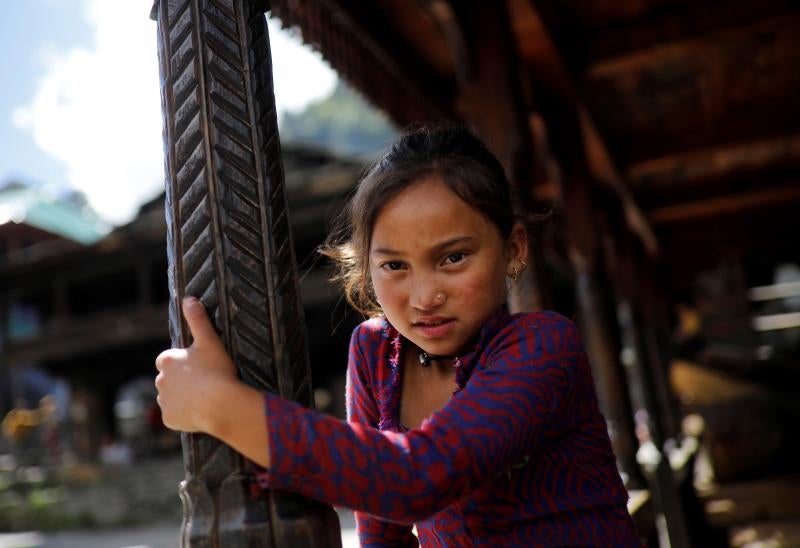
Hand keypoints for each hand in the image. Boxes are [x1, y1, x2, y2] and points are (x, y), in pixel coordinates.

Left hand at [155, 297, 237, 433]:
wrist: (222, 405)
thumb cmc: (217, 371)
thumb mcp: (210, 341)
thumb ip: (198, 319)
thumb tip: (189, 298)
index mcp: (166, 360)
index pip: (170, 360)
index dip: (186, 363)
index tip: (201, 367)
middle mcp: (159, 380)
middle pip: (170, 379)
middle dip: (182, 381)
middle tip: (205, 383)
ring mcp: (163, 401)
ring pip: (171, 397)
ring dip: (183, 398)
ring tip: (205, 398)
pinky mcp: (168, 419)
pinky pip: (175, 416)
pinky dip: (184, 415)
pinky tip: (200, 412)